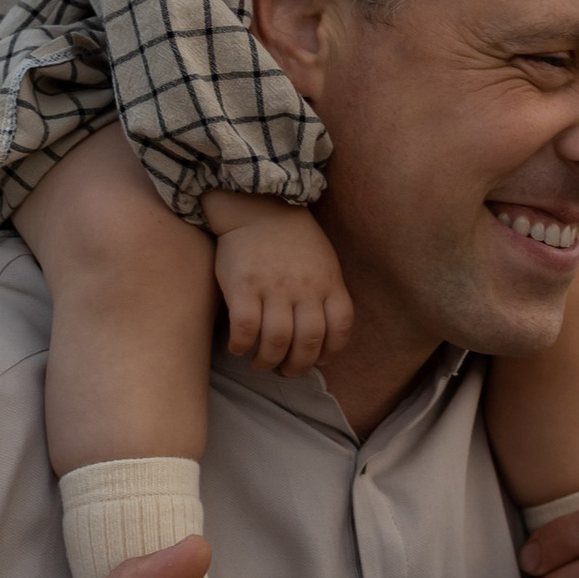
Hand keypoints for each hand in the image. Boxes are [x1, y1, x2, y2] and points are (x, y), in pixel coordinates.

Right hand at [202, 195, 354, 375]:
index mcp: (328, 282)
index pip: (340, 328)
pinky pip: (245, 329)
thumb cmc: (293, 239)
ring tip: (261, 363)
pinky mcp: (244, 287)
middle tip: (286, 370)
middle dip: (297, 366)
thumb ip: (326, 295)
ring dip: (268, 361)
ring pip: (277, 341)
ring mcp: (274, 288)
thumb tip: (323, 340)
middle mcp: (304, 288)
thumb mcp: (324, 262)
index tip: (319, 360)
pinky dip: (242, 345)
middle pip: (309, 342)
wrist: (258, 207)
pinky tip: (238, 347)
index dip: (331, 352)